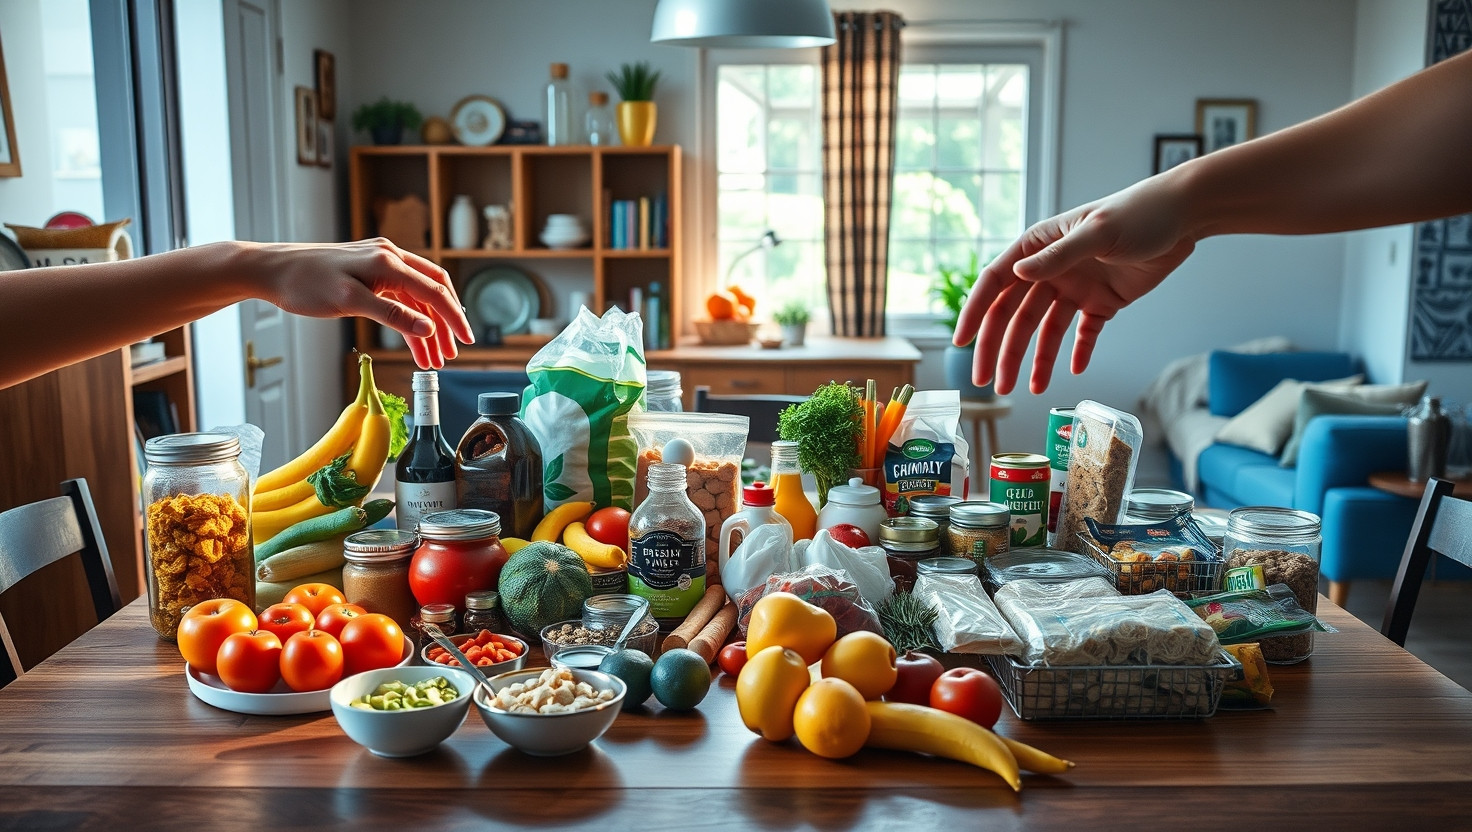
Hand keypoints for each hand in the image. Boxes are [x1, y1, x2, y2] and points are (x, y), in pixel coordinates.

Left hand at [250, 239, 474, 368]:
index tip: (465, 341)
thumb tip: (428, 328)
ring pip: (416, 296)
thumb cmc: (304, 284)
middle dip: (445, 323)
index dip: (453, 318)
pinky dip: (408, 318)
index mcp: (387, 261)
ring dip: (427, 326)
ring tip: (432, 357)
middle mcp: (389, 256)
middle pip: (432, 290)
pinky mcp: (368, 271)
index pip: (433, 290)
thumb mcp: (349, 302)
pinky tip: (413, 339)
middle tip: (450, 353)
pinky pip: (399, 295)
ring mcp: (379, 262)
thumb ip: (392, 315)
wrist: (271, 270)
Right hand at [952, 177, 1195, 393]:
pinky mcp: (1101, 302)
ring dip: (1034, 361)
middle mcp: (1051, 269)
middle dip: (1000, 350)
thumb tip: (1018, 274)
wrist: (1183, 218)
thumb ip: (1058, 256)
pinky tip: (1072, 372)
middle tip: (988, 383)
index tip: (961, 342)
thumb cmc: (1139, 213)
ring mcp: (1075, 288)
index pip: (996, 282)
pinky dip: (1077, 353)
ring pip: (1046, 331)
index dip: (976, 312)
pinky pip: (1083, 334)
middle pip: (1015, 315)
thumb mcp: (1097, 231)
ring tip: (1025, 390)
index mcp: (1039, 245)